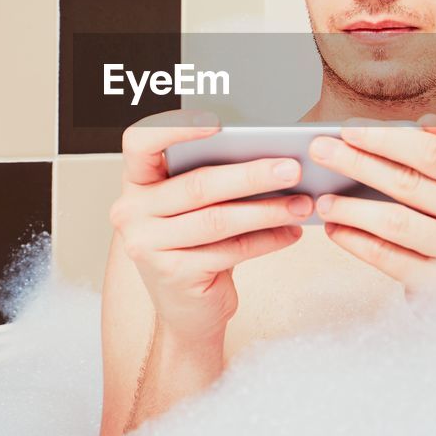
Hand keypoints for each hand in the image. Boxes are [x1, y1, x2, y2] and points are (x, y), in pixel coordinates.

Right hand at [110, 109, 311, 344]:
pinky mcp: (174, 274)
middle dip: (251, 175)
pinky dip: (267, 240)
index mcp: (137, 183)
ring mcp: (148, 245)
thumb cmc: (197, 247)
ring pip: (218, 219)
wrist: (187, 311)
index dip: (175, 128)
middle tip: (292, 168)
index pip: (140, 142)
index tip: (218, 124)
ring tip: (302, 203)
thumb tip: (273, 157)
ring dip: (268, 210)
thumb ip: (214, 182)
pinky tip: (291, 232)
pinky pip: (230, 250)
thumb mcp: (194, 209)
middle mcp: (133, 212)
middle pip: (198, 184)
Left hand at [309, 114, 435, 301]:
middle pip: (408, 183)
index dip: (387, 140)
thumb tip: (424, 122)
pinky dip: (356, 241)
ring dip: (352, 208)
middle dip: (357, 163)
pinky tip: (335, 229)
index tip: (347, 130)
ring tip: (323, 200)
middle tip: (319, 151)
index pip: (432, 152)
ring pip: (395, 222)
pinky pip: (389, 258)